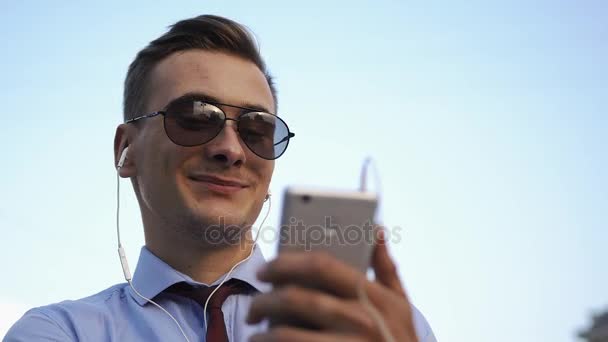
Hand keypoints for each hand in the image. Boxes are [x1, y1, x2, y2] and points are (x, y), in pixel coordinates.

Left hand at [247, 230, 419, 341]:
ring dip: (263, 331)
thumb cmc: (398, 340)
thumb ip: (385, 268)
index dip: (286, 262)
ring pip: (286, 333)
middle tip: (254, 305)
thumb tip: (376, 229)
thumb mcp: (400, 306)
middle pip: (297, 299)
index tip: (266, 268)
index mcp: (374, 297)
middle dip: (266, 299)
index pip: (321, 265)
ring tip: (256, 330)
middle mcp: (361, 321)